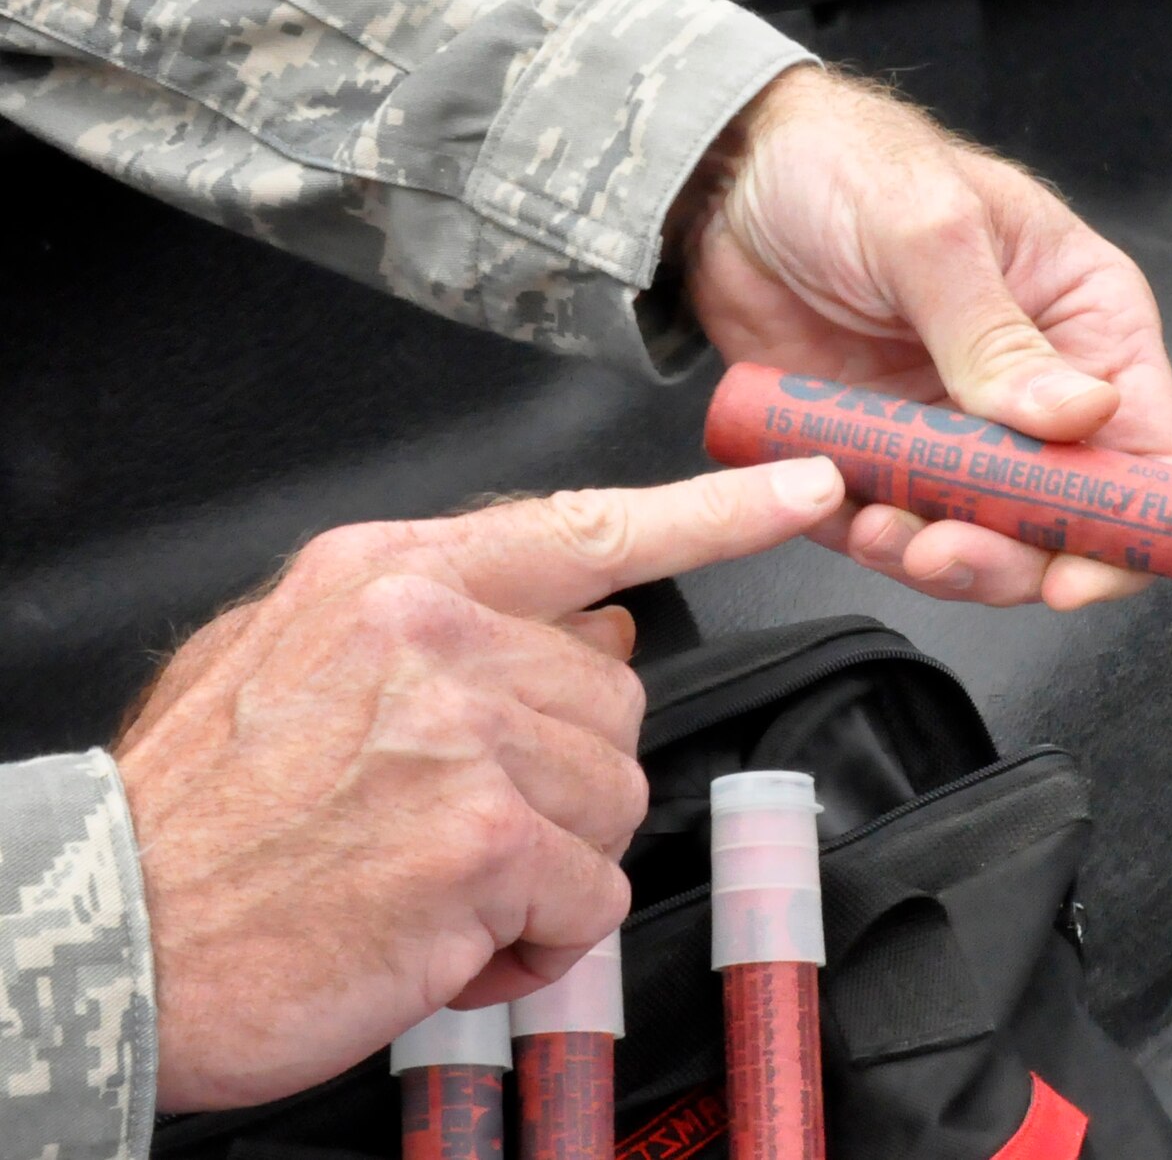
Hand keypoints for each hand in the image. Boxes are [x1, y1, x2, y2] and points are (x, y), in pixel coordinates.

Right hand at [112, 459, 844, 1110]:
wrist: (110, 932)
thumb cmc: (205, 814)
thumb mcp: (299, 661)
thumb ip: (447, 626)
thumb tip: (595, 626)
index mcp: (396, 575)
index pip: (590, 528)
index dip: (717, 512)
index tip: (806, 487)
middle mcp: (436, 632)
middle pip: (616, 704)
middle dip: (561, 782)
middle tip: (447, 821)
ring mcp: (463, 730)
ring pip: (616, 800)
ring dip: (546, 864)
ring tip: (432, 877)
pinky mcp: (483, 838)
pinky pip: (592, 894)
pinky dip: (534, 938)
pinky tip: (443, 933)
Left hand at [681, 65, 1171, 610]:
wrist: (726, 180)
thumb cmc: (844, 164)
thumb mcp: (928, 231)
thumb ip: (995, 332)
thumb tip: (1082, 414)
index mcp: (1085, 321)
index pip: (1148, 446)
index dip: (1128, 525)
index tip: (1075, 575)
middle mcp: (1034, 388)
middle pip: (1063, 518)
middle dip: (1009, 555)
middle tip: (944, 550)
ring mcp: (959, 429)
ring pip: (979, 538)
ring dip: (934, 556)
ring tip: (880, 529)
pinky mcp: (885, 452)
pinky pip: (892, 525)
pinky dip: (868, 539)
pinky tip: (840, 511)